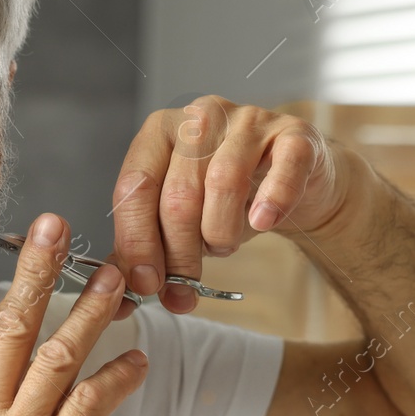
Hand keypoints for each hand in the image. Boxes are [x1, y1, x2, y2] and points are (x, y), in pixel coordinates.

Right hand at [0, 213, 147, 415]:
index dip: (18, 312)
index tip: (36, 281)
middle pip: (11, 326)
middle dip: (37, 270)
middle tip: (55, 225)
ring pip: (59, 352)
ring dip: (94, 310)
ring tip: (119, 278)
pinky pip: (93, 400)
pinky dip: (120, 374)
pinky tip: (139, 360)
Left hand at [110, 96, 348, 313]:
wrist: (293, 186)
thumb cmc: (226, 201)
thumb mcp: (178, 221)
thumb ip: (146, 250)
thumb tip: (119, 297)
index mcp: (159, 133)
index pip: (135, 186)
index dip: (137, 241)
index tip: (145, 284)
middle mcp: (200, 118)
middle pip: (178, 194)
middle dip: (180, 253)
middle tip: (185, 286)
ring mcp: (249, 120)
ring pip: (223, 183)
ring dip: (221, 234)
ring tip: (223, 247)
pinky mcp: (294, 134)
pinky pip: (283, 169)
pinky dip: (272, 201)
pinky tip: (263, 222)